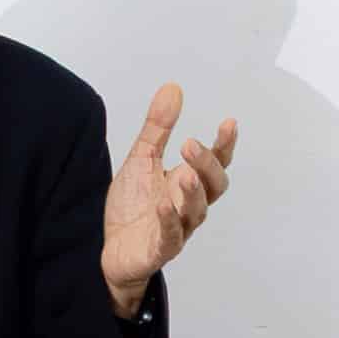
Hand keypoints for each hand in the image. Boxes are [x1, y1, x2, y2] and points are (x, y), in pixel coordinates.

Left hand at [104, 82, 237, 315]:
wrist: (109, 248)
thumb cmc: (132, 207)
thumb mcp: (141, 158)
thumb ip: (158, 128)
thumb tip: (173, 89)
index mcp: (187, 182)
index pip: (215, 163)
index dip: (224, 145)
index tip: (229, 123)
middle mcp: (188, 204)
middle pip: (213, 186)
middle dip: (207, 165)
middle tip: (190, 145)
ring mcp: (178, 228)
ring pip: (196, 211)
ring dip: (193, 192)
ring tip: (185, 174)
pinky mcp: (161, 248)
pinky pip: (171, 236)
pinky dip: (170, 220)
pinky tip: (164, 205)